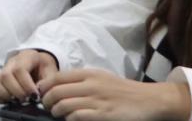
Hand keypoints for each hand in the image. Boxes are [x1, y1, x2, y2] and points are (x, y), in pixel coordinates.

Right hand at [0, 50, 58, 103]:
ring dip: (4, 93)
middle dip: (16, 91)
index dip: (26, 85)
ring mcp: (2, 69)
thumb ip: (47, 81)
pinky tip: (9, 100)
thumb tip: (38, 90)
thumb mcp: (51, 71)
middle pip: (5, 75)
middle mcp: (11, 61)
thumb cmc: (45, 68)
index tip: (34, 96)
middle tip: (27, 99)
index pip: (19, 69)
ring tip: (16, 100)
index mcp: (27, 56)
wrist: (39, 64)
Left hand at [40, 69, 191, 120]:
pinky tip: (71, 120)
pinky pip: (77, 117)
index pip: (57, 77)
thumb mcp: (101, 78)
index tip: (41, 94)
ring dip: (56, 112)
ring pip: (64, 105)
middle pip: (56, 91)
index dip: (44, 86)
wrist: (149, 99)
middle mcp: (91, 85)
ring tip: (58, 114)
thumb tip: (58, 86)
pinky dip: (70, 119)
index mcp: (89, 74)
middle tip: (48, 107)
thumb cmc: (123, 90)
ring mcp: (97, 100)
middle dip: (47, 101)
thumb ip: (81, 81)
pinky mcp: (104, 115)